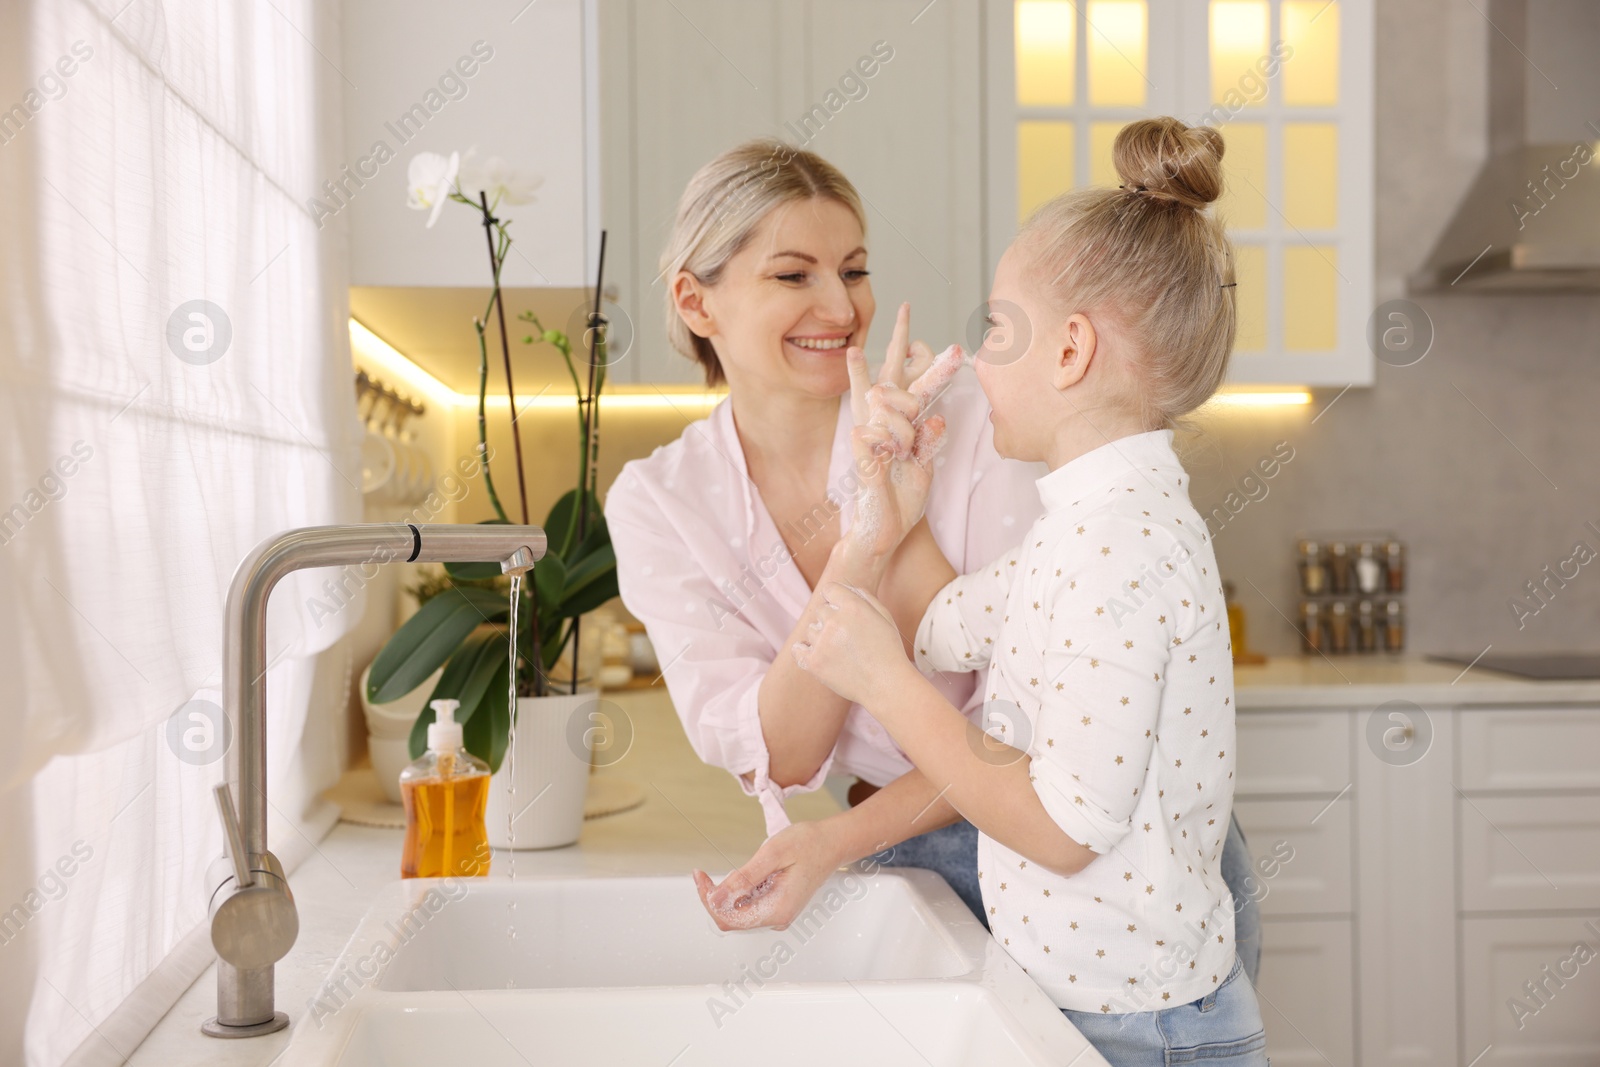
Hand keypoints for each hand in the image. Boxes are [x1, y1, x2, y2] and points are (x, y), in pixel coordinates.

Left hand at [692, 820, 842, 930]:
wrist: (833, 843)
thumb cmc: (809, 844)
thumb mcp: (772, 854)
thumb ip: (744, 878)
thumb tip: (717, 897)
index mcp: (777, 909)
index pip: (729, 919)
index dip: (709, 900)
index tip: (700, 876)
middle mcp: (777, 918)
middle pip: (732, 919)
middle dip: (714, 898)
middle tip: (703, 874)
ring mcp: (778, 914)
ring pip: (738, 914)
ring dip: (726, 895)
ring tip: (727, 872)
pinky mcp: (777, 906)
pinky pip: (749, 906)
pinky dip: (738, 892)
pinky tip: (742, 876)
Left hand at [791, 581, 912, 706]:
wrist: (886, 685)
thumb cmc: (888, 651)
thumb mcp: (884, 617)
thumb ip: (865, 597)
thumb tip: (847, 587)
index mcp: (853, 607)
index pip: (830, 589)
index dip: (836, 599)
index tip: (841, 610)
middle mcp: (835, 621)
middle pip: (820, 610)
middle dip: (830, 620)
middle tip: (845, 637)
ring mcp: (822, 642)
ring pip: (811, 630)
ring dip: (821, 637)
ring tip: (839, 651)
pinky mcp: (814, 662)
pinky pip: (798, 650)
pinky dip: (804, 651)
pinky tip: (815, 654)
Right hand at [842, 303, 965, 566]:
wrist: (885, 530)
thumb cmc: (902, 498)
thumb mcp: (924, 466)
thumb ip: (929, 440)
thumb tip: (938, 418)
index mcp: (898, 424)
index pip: (912, 385)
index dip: (926, 363)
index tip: (942, 340)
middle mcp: (882, 422)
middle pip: (891, 372)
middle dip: (899, 339)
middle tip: (905, 306)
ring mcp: (870, 431)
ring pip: (894, 399)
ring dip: (909, 414)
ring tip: (910, 432)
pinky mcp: (862, 448)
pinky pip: (884, 429)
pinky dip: (897, 438)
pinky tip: (892, 450)